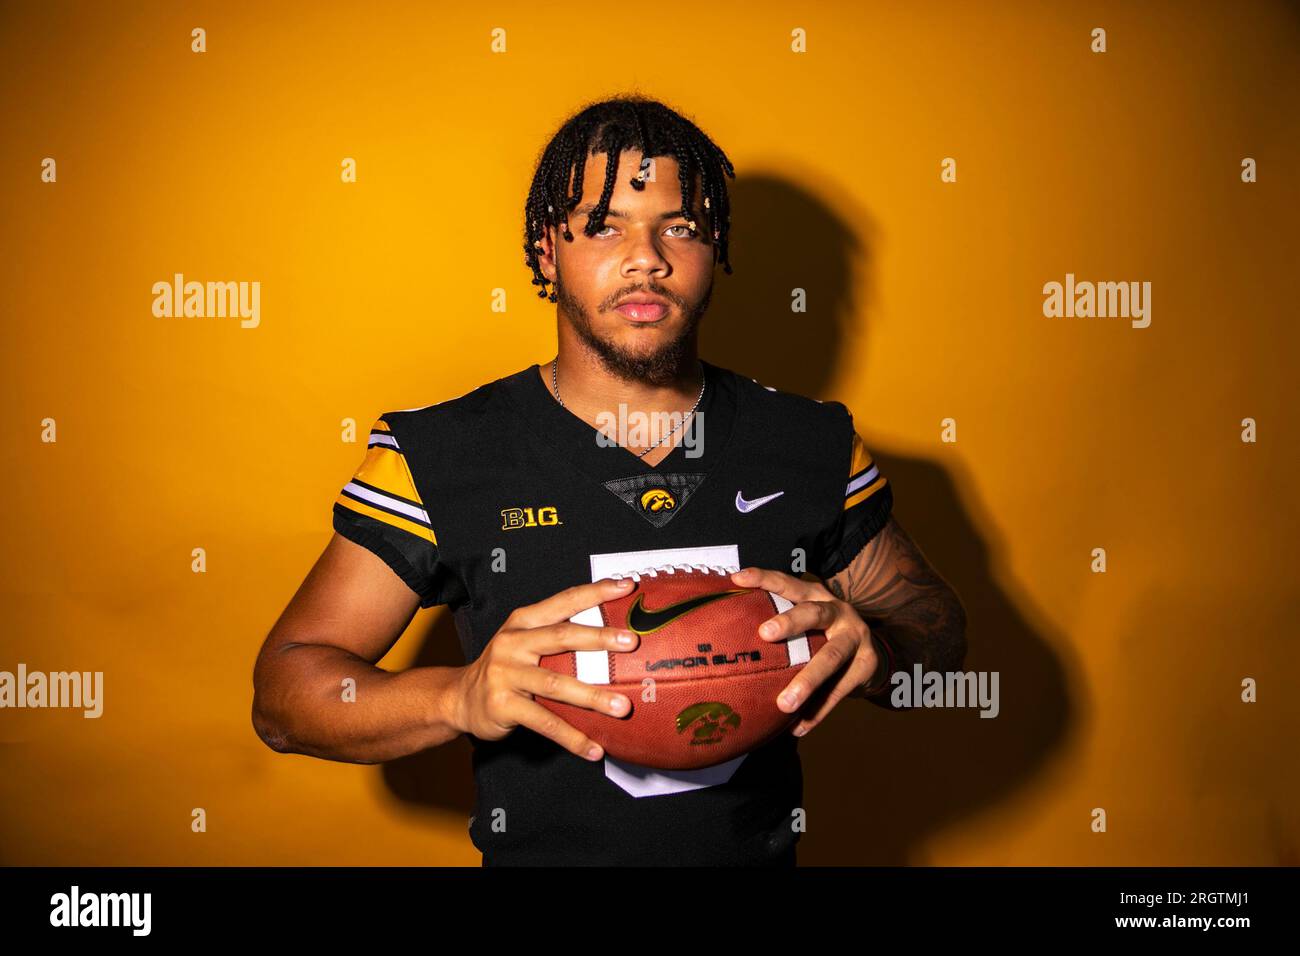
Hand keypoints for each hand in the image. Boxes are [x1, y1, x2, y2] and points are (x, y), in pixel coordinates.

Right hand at [451, 577, 641, 760]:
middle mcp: (513, 643)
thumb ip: (558, 635)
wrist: (459, 698)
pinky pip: (544, 723)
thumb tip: (613, 635)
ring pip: (556, 685)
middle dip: (599, 638)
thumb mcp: (524, 642)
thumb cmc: (506, 668)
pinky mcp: (503, 705)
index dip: (595, 592)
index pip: (563, 601)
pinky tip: (594, 749)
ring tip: (623, 707)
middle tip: (632, 642)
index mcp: (523, 622)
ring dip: (593, 697)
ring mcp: (506, 674)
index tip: (626, 586)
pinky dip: (572, 737)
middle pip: (561, 636)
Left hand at [730, 566, 879, 737]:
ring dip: (807, 681)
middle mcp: (838, 612)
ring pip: (831, 657)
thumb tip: (729, 642)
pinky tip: (798, 728)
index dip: (765, 578)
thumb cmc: (824, 636)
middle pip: (814, 613)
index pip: (789, 584)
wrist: (876, 655)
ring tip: (784, 704)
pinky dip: (818, 712)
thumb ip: (781, 626)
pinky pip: (839, 692)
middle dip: (790, 622)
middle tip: (764, 633)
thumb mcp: (809, 623)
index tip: (737, 579)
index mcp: (817, 596)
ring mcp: (856, 638)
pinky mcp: (867, 665)